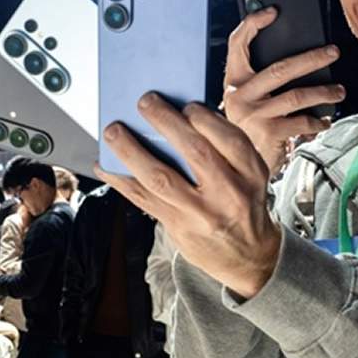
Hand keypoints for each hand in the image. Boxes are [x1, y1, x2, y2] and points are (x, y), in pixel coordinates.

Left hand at [95, 93, 281, 298]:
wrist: (248, 255)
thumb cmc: (244, 203)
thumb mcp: (250, 175)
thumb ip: (224, 148)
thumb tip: (179, 115)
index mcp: (251, 173)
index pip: (230, 139)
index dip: (206, 118)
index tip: (185, 104)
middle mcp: (229, 193)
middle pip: (195, 152)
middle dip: (166, 122)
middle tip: (145, 102)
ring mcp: (201, 213)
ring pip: (161, 177)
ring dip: (132, 151)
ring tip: (114, 131)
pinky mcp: (178, 227)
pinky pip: (143, 200)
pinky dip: (120, 180)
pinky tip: (106, 165)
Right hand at [221, 7, 345, 175]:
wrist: (235, 169)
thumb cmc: (246, 131)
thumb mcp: (244, 104)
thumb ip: (258, 83)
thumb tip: (297, 62)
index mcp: (233, 82)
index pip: (237, 44)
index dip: (253, 24)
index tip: (272, 12)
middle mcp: (240, 95)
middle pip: (280, 68)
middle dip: (312, 58)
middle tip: (332, 52)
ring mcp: (254, 114)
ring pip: (297, 95)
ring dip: (324, 92)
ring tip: (338, 91)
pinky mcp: (268, 132)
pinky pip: (301, 121)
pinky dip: (318, 122)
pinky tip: (324, 121)